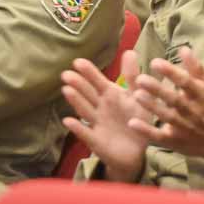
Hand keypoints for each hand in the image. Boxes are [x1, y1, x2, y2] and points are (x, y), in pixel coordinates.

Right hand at [62, 51, 151, 182]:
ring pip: (84, 110)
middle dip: (78, 84)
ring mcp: (96, 124)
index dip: (88, 72)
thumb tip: (129, 51)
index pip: (97, 81)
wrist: (136, 152)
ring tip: (66, 90)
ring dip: (76, 101)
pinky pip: (86, 134)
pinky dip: (77, 128)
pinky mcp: (96, 141)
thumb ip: (133, 76)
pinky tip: (68, 121)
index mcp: (110, 95)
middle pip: (87, 94)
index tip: (77, 62)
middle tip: (66, 74)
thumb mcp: (137, 97)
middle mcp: (100, 107)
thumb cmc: (135, 120)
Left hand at [130, 47, 203, 173]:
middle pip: (174, 99)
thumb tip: (184, 49)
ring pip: (166, 117)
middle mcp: (192, 111)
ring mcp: (184, 127)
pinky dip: (147, 131)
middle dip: (157, 90)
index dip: (171, 72)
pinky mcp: (175, 141)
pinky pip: (159, 137)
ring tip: (136, 95)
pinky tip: (132, 123)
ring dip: (151, 107)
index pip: (185, 82)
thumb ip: (196, 68)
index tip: (155, 62)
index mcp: (200, 95)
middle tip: (140, 79)